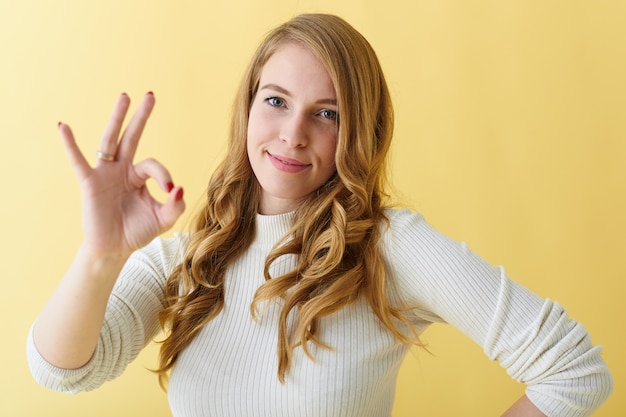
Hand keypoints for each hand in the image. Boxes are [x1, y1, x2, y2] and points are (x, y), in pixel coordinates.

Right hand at [58, 92, 184, 259]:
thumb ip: (175, 205)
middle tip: (150, 95)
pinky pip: (78, 161)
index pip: (153, 166)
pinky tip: (62, 127)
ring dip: (117, 119)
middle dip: (141, 117)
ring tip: (125, 97)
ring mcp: (105, 173)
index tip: (170, 192)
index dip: (164, 176)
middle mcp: (122, 169)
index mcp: (139, 176)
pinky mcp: (90, 183)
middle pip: (132, 137)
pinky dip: (70, 144)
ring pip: (110, 141)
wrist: (114, 249)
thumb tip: (179, 188)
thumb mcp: (163, 219)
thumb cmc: (137, 231)